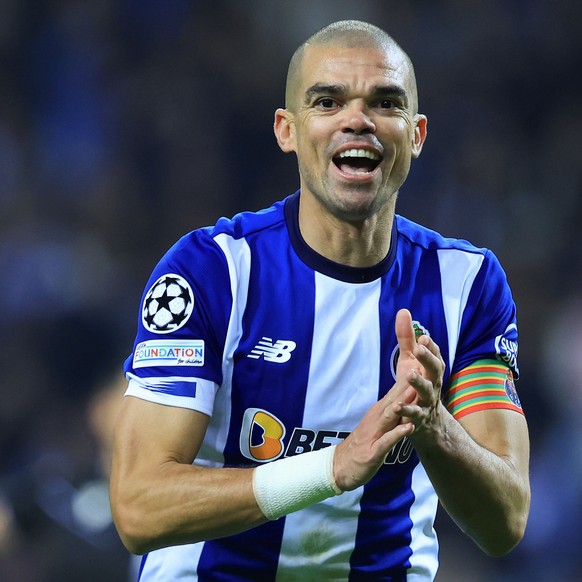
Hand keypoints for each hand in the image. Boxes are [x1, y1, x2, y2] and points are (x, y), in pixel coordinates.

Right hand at [332, 309, 420, 490]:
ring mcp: (375, 432)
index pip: (399, 387)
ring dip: (401, 404)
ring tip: (413, 392)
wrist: (342, 465)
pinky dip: (397, 434)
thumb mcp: (380, 420)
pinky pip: (387, 441)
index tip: (424, 358)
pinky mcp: (374, 450)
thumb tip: (408, 388)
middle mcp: (379, 416)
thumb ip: (394, 405)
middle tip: (421, 365)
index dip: (412, 373)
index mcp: (382, 409)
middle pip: (396, 396)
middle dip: (408, 382)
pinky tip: (409, 428)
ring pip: (390, 415)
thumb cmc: (366, 441)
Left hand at [394, 309, 445, 438]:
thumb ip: (406, 338)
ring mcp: (428, 401)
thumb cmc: (417, 385)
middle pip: (435, 369)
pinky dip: (407, 412)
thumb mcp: (411, 360)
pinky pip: (414, 415)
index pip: (434, 354)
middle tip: (419, 348)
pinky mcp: (419, 419)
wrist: (428, 423)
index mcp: (432, 368)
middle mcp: (434, 383)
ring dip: (419, 383)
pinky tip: (398, 407)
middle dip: (428, 358)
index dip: (430, 346)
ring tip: (410, 374)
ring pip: (426, 391)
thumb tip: (403, 311)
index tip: (422, 337)